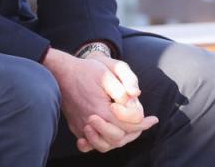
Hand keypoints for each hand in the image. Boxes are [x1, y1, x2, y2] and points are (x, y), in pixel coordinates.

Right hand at [42, 49, 157, 152]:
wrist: (61, 73)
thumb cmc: (86, 71)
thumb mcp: (107, 73)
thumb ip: (122, 88)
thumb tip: (135, 98)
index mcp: (101, 109)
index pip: (127, 124)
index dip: (142, 123)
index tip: (153, 119)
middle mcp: (90, 122)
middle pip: (118, 138)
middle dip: (133, 132)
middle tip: (144, 124)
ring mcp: (81, 126)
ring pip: (104, 144)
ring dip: (119, 139)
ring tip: (130, 130)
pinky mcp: (76, 127)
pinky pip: (90, 143)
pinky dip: (101, 142)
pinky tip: (107, 135)